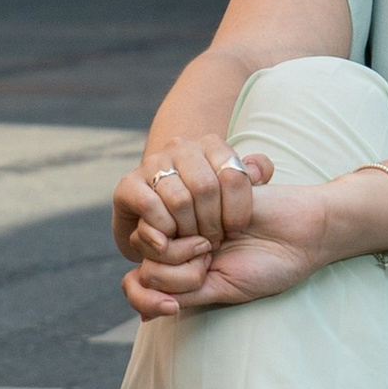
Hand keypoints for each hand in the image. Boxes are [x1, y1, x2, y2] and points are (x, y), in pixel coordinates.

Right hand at [112, 131, 273, 271]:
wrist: (158, 214)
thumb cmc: (203, 206)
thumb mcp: (233, 191)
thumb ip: (254, 176)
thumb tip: (259, 171)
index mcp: (211, 145)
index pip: (234, 174)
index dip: (238, 210)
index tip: (235, 231)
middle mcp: (181, 147)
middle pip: (206, 188)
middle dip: (213, 224)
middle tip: (213, 243)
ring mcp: (153, 163)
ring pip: (179, 199)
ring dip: (189, 230)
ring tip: (193, 243)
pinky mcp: (128, 184)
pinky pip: (150, 206)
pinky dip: (163, 228)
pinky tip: (168, 240)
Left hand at [124, 179, 331, 321]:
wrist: (304, 232)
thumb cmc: (270, 266)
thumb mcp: (222, 290)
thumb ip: (182, 295)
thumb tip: (145, 314)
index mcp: (183, 268)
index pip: (138, 283)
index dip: (145, 297)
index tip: (172, 306)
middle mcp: (181, 241)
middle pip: (144, 257)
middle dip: (174, 268)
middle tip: (208, 259)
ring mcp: (189, 215)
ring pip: (155, 233)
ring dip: (188, 243)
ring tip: (218, 238)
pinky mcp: (201, 189)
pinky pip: (178, 204)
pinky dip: (202, 219)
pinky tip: (225, 220)